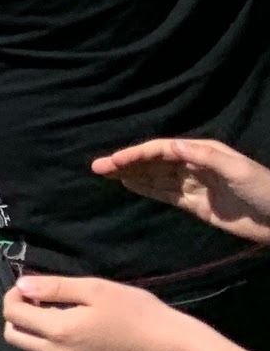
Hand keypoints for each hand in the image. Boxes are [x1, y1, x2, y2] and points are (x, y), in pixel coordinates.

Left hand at [2, 273, 194, 350]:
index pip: (12, 314)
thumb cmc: (136, 313)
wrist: (171, 349)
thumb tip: (21, 285)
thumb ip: (53, 288)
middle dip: (16, 317)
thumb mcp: (95, 289)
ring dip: (31, 335)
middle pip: (14, 338)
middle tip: (36, 302)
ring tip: (54, 318)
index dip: (13, 296)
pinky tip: (72, 338)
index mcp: (58, 332)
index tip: (27, 287)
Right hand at [91, 137, 269, 245]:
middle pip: (154, 162)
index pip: (163, 150)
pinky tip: (128, 184)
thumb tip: (172, 145)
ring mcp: (194, 186)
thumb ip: (204, 157)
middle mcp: (195, 165)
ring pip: (155, 177)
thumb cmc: (265, 190)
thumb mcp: (238, 170)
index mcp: (204, 152)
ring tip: (105, 173)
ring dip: (130, 174)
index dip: (137, 154)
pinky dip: (146, 189)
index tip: (114, 161)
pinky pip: (165, 194)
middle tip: (97, 167)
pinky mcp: (196, 205)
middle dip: (126, 163)